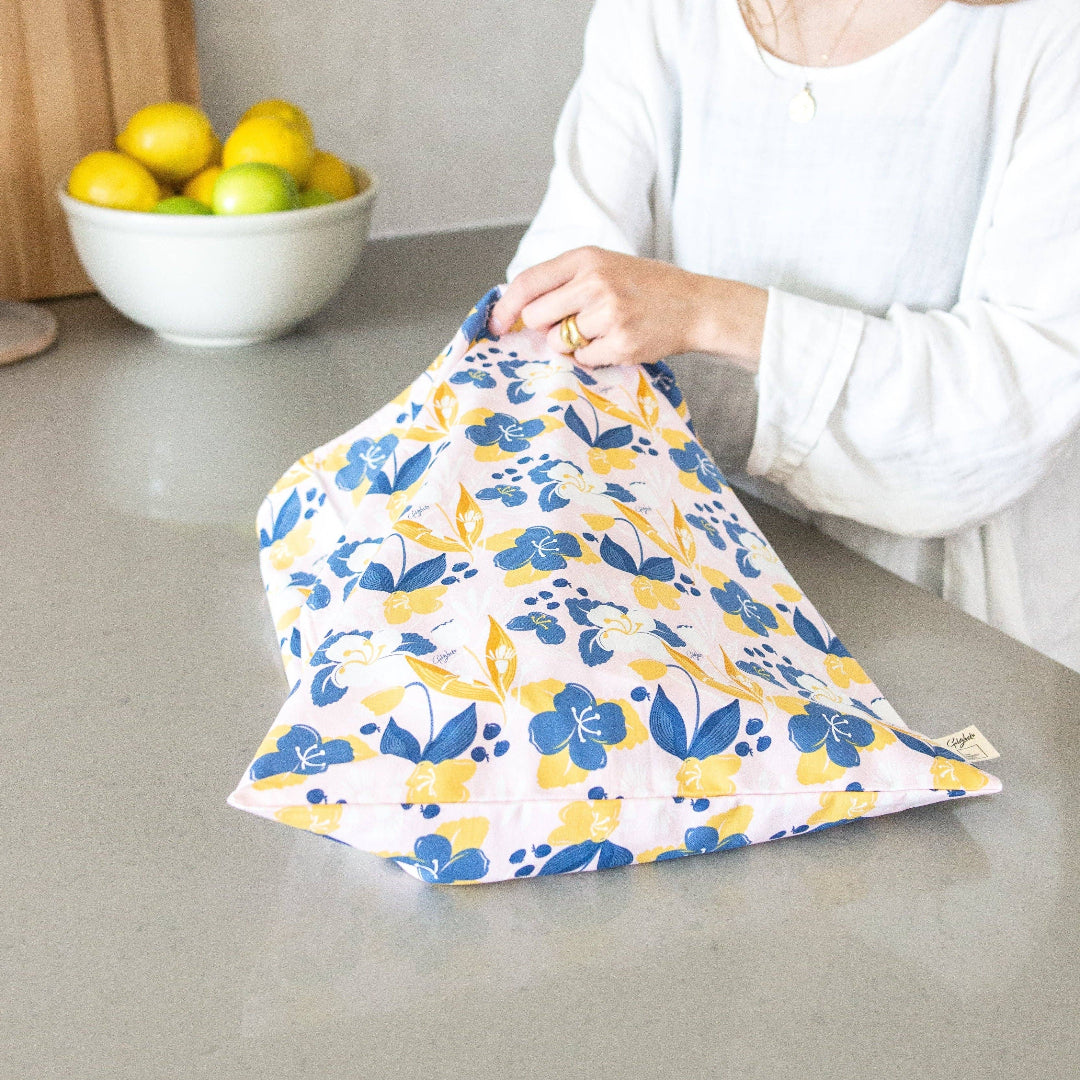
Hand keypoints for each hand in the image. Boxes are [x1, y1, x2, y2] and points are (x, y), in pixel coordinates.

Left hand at [489, 246, 767, 369]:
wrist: (694, 306)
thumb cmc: (645, 288)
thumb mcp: (605, 267)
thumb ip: (565, 282)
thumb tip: (518, 309)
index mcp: (586, 258)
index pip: (528, 282)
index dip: (506, 307)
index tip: (496, 324)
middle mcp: (595, 282)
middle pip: (537, 316)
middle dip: (545, 328)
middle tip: (570, 326)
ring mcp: (609, 313)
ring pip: (559, 341)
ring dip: (572, 344)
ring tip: (602, 330)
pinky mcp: (621, 342)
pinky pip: (583, 359)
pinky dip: (592, 357)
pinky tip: (615, 343)